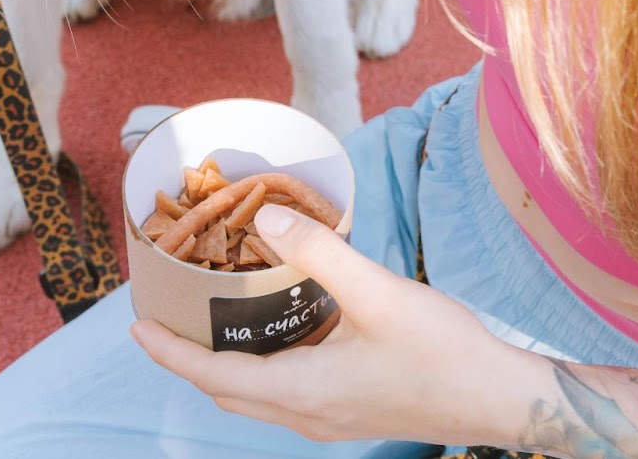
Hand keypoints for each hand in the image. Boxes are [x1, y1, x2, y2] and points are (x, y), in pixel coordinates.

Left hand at [130, 204, 526, 445]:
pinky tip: (285, 323)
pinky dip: (267, 362)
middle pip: (228, 390)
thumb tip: (262, 218)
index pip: (211, 376)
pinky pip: (289, 391)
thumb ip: (317, 252)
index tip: (137, 324)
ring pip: (258, 394)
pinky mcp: (351, 410)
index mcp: (301, 392)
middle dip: (191, 356)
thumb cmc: (443, 353)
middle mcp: (306, 415)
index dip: (168, 351)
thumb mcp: (377, 292)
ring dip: (229, 360)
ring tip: (218, 312)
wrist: (500, 398)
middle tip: (171, 314)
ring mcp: (330, 420)